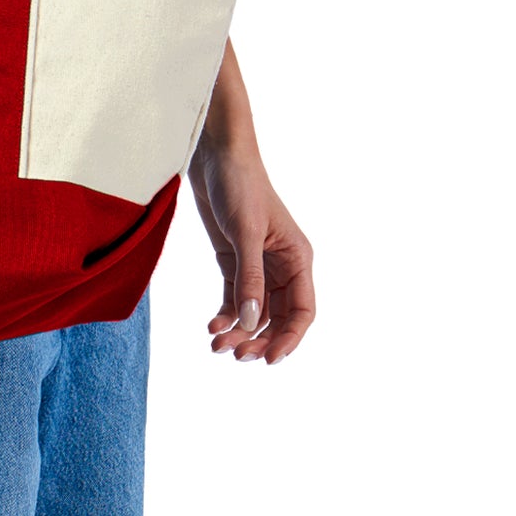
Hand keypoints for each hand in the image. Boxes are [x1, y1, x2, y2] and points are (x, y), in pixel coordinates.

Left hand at [186, 138, 316, 365]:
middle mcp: (282, 266)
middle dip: (259, 339)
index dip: (290, 339)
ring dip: (239, 330)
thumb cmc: (239, 185)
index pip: (302, 311)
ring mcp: (258, 264)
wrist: (215, 155)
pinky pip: (236, 297)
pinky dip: (226, 314)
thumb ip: (249, 278)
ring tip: (216, 344)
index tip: (269, 360)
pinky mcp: (234, 260)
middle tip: (236, 355)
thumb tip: (251, 322)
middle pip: (278, 317)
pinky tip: (212, 325)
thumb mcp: (245, 232)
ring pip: (254, 311)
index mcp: (297, 258)